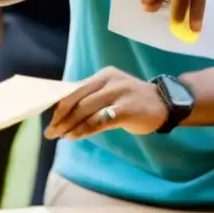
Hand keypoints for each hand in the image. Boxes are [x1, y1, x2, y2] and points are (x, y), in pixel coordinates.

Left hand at [45, 66, 167, 139]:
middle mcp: (110, 81)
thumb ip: (91, 97)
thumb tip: (62, 111)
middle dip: (61, 117)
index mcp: (104, 75)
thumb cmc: (133, 100)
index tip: (48, 119)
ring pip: (86, 111)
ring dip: (70, 125)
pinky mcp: (126, 109)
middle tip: (51, 132)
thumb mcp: (112, 91)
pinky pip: (99, 121)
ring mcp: (119, 94)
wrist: (165, 104)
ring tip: (61, 136)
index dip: (58, 105)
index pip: (75, 89)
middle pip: (77, 99)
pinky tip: (75, 137)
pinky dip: (84, 130)